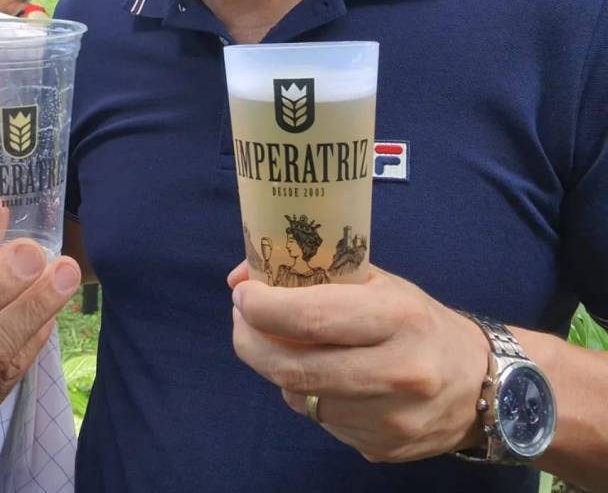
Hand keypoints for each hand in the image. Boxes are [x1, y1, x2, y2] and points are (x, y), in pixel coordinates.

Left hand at [229, 263, 488, 462]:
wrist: (484, 386)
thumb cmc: (419, 320)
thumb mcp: (379, 283)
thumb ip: (315, 276)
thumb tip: (242, 276)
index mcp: (398, 319)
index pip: (311, 318)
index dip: (263, 308)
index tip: (243, 293)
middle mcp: (397, 373)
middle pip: (293, 368)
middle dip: (250, 341)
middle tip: (242, 320)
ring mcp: (390, 420)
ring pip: (300, 397)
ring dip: (277, 367)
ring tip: (283, 341)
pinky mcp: (382, 450)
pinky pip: (321, 420)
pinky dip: (308, 393)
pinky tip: (323, 374)